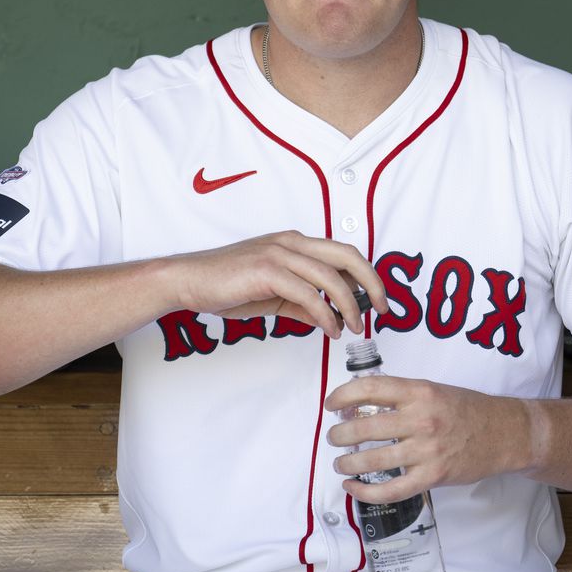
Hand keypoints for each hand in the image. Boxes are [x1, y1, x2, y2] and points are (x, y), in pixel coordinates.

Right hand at [162, 230, 388, 338]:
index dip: (367, 275)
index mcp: (294, 243)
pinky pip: (308, 294)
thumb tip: (328, 318)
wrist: (188, 280)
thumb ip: (301, 303)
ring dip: (350, 305)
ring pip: (331, 277)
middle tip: (384, 310)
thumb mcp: (273, 295)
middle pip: (348, 256)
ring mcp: (279, 254)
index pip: (343, 253)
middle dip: (372, 283)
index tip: (378, 300)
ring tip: (354, 327)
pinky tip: (329, 329)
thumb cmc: (226, 285)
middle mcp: (291, 242)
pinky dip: (325, 314)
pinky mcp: (267, 271)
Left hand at [324, 375, 533, 503]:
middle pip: (364, 427)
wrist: (504, 433)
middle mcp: (421, 419)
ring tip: (340, 462)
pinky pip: (391, 490)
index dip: (343, 395)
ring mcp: (426, 450)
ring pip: (372, 460)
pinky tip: (352, 487)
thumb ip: (400, 395)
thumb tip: (359, 402)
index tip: (331, 404)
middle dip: (339, 434)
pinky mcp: (432, 476)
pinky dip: (365, 492)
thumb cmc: (466, 410)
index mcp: (419, 392)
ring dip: (347, 463)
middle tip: (334, 436)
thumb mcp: (433, 390)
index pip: (370, 388)